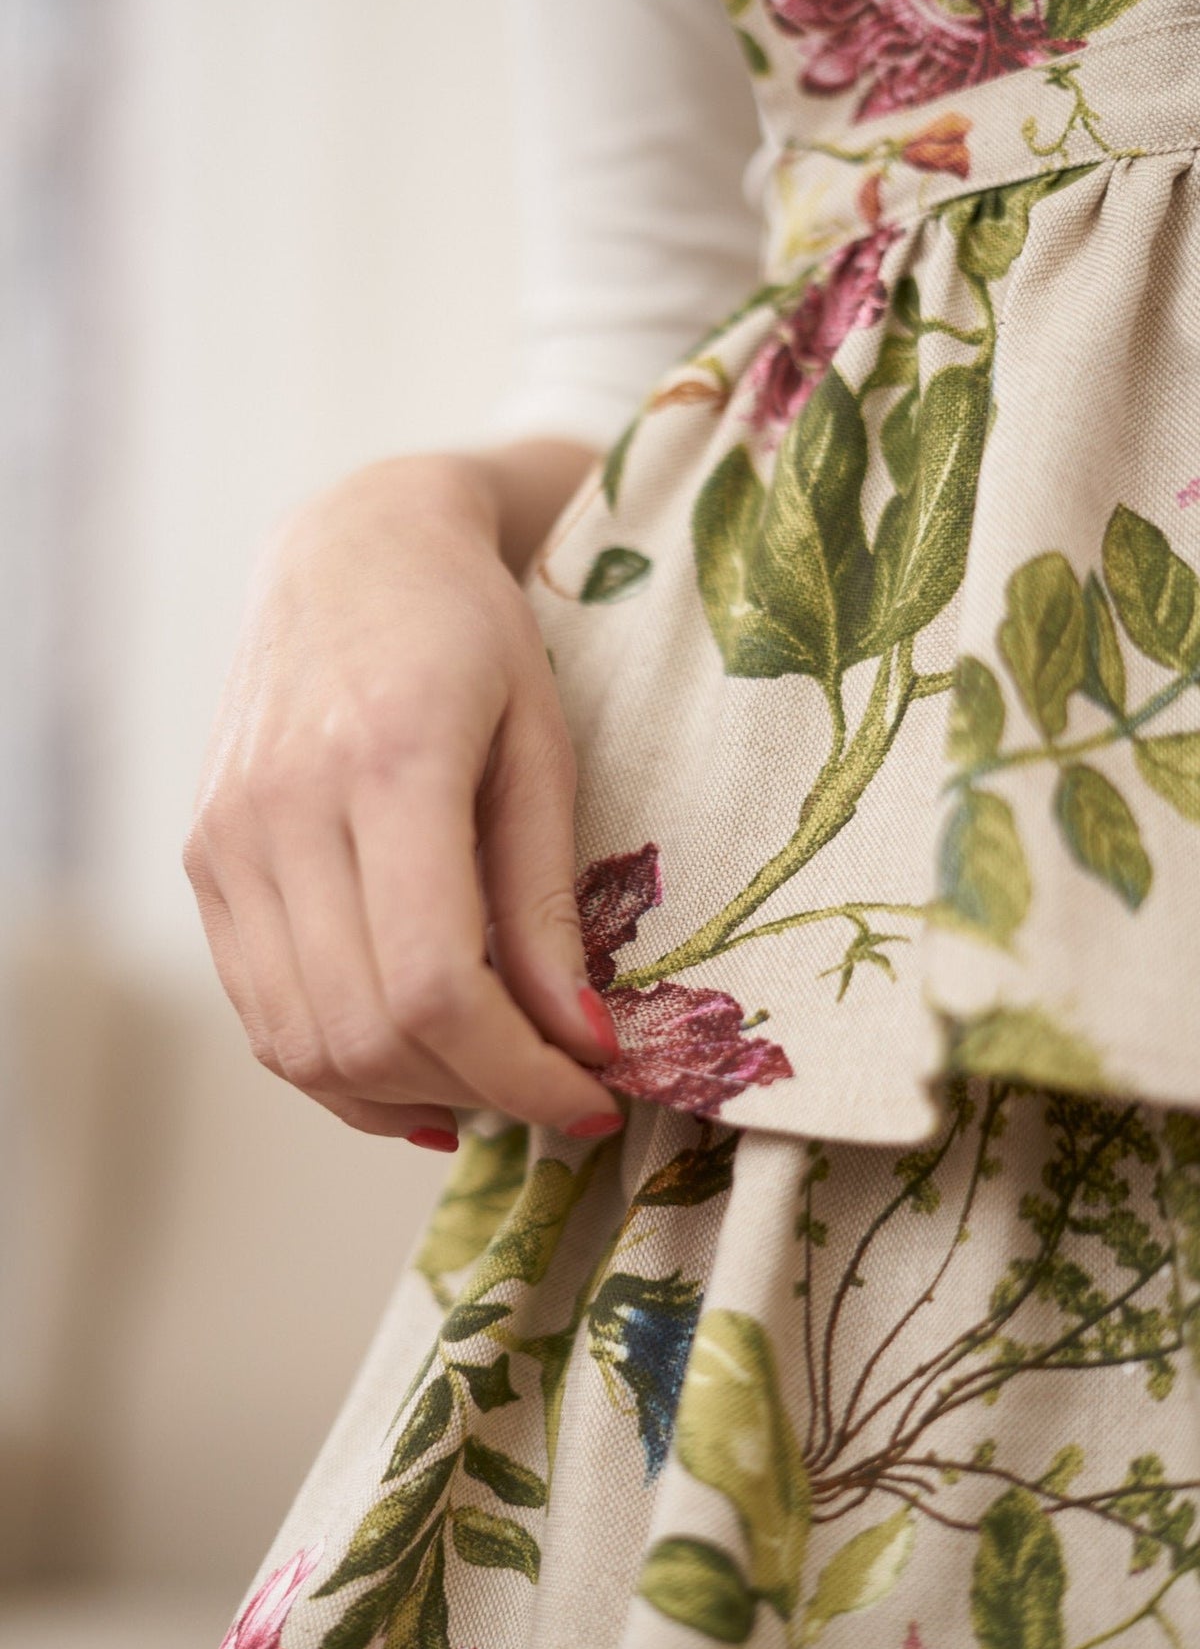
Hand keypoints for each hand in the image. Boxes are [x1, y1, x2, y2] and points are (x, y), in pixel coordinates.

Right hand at [182, 451, 623, 1148]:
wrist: (353, 553)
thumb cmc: (472, 638)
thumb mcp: (541, 747)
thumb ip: (546, 899)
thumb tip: (577, 1042)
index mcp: (386, 763)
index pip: (437, 983)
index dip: (523, 1072)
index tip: (597, 1095)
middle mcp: (281, 809)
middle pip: (367, 1031)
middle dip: (480, 1093)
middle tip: (559, 1092)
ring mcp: (226, 840)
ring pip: (304, 1045)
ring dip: (410, 1095)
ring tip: (495, 1077)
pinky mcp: (205, 861)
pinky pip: (264, 1015)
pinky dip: (342, 1069)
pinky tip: (418, 1070)